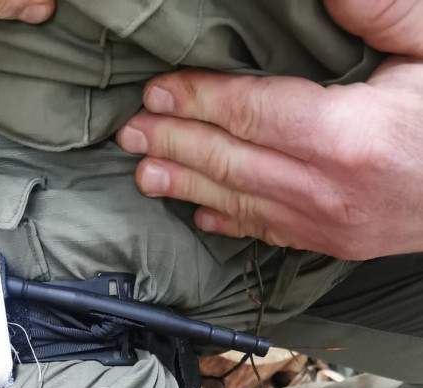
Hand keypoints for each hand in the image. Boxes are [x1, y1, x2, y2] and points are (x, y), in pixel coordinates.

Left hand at [117, 0, 422, 259]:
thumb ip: (379, 10)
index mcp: (349, 136)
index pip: (252, 113)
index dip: (199, 102)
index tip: (158, 91)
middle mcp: (329, 189)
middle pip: (233, 162)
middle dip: (175, 145)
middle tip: (129, 133)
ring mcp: (329, 225)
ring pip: (241, 203)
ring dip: (186, 186)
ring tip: (143, 174)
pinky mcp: (335, 244)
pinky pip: (269, 234)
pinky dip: (229, 222)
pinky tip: (198, 213)